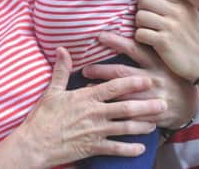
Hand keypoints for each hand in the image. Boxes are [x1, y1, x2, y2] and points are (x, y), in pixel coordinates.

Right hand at [17, 47, 163, 167]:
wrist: (34, 144)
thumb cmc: (43, 117)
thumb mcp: (52, 91)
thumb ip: (61, 70)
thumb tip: (61, 48)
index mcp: (86, 97)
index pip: (114, 87)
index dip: (132, 82)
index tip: (148, 79)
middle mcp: (94, 113)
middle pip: (126, 107)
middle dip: (146, 104)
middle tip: (163, 102)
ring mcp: (95, 131)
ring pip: (125, 128)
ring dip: (143, 125)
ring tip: (156, 123)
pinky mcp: (93, 148)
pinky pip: (116, 149)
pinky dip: (129, 149)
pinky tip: (141, 148)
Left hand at [82, 32, 198, 129]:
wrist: (192, 105)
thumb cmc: (175, 77)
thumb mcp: (168, 59)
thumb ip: (152, 45)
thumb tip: (135, 24)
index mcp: (159, 62)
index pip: (135, 49)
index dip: (117, 42)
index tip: (100, 36)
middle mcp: (155, 78)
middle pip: (124, 73)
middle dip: (102, 70)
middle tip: (85, 68)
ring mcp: (153, 98)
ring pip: (123, 94)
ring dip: (104, 90)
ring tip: (87, 85)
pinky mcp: (152, 114)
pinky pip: (130, 113)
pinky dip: (114, 107)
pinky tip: (101, 103)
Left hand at [135, 0, 198, 82]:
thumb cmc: (193, 38)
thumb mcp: (188, 14)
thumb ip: (172, 2)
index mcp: (183, 1)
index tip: (150, 6)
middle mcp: (177, 11)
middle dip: (141, 10)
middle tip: (148, 21)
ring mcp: (171, 26)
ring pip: (140, 16)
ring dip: (140, 26)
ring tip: (150, 32)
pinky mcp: (164, 41)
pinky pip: (140, 33)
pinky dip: (141, 39)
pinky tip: (151, 42)